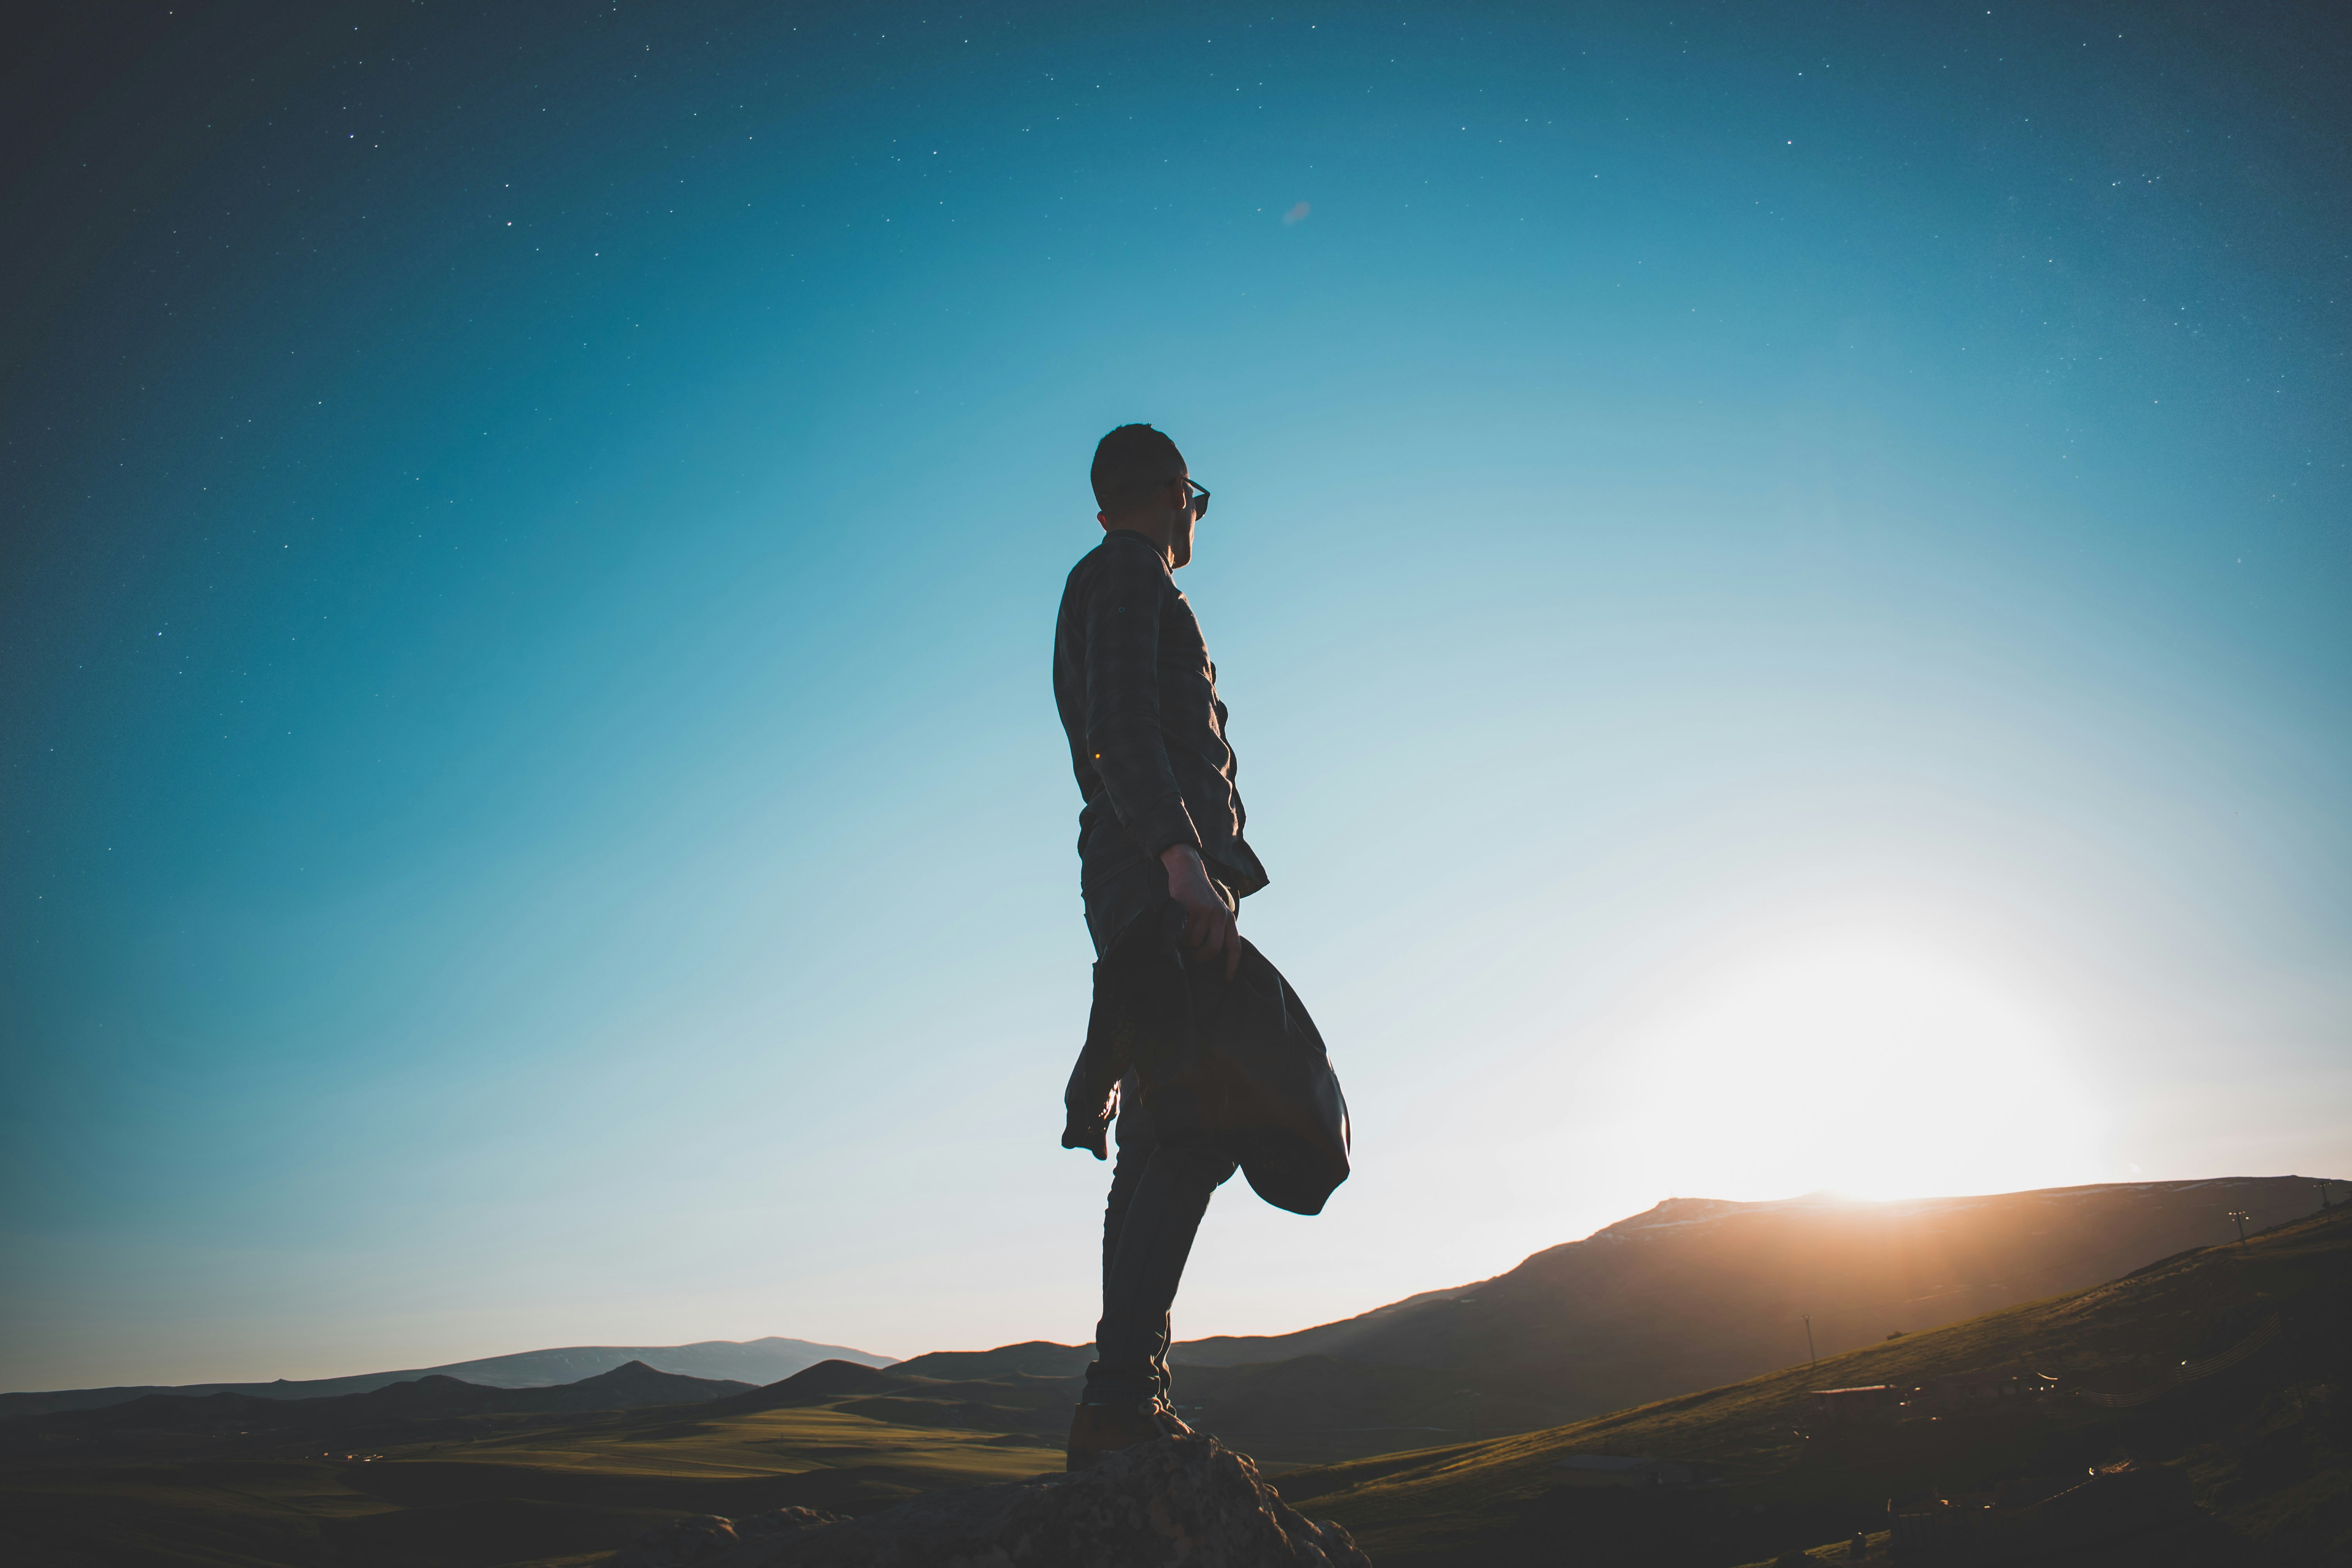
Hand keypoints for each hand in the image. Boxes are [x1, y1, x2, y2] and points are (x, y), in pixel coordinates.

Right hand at [1161, 844, 1239, 978]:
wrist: (1188, 871)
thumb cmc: (1198, 896)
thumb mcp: (1213, 911)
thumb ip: (1215, 929)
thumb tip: (1209, 956)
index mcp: (1229, 919)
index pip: (1235, 947)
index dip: (1232, 966)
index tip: (1228, 980)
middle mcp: (1221, 916)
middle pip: (1212, 950)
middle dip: (1200, 958)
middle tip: (1192, 956)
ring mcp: (1207, 912)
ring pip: (1194, 942)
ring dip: (1185, 943)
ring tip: (1181, 934)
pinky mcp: (1193, 908)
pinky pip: (1183, 932)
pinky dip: (1177, 934)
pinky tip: (1176, 925)